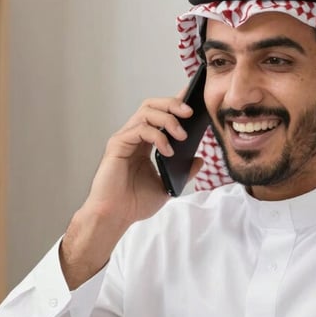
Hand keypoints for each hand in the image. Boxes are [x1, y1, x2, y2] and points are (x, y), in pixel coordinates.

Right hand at [60, 94, 202, 288]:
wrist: (115, 216)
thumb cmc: (134, 203)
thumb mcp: (167, 186)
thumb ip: (183, 172)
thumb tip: (200, 159)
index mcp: (144, 143)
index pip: (160, 115)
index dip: (175, 104)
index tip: (193, 100)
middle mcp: (133, 137)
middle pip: (152, 105)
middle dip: (173, 104)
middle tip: (190, 112)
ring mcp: (124, 139)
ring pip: (146, 112)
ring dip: (168, 119)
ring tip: (182, 135)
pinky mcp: (117, 144)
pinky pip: (140, 129)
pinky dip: (157, 136)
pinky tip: (167, 150)